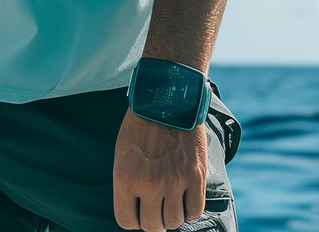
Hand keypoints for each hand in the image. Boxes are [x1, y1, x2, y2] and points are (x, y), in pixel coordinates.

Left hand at [113, 110, 207, 231]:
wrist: (165, 100)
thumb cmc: (140, 126)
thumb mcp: (123, 154)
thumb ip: (128, 184)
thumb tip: (137, 210)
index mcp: (125, 178)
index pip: (127, 221)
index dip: (132, 219)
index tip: (137, 211)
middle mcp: (149, 184)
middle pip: (153, 226)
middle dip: (153, 220)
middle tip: (155, 208)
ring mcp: (174, 182)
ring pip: (174, 221)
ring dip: (171, 214)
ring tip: (169, 201)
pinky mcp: (195, 176)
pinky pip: (194, 210)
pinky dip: (189, 208)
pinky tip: (184, 197)